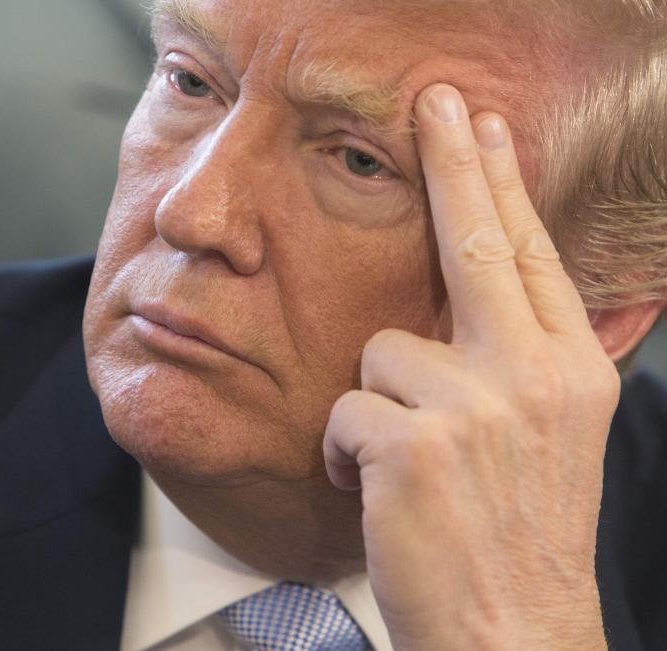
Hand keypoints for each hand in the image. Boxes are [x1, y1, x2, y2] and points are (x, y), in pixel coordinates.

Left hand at [323, 84, 618, 650]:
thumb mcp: (547, 438)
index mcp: (569, 373)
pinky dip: (343, 450)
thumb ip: (518, 364)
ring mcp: (473, 407)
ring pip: (380, 351)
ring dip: (374, 406)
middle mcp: (531, 377)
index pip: (531, 256)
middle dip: (455, 162)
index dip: (503, 186)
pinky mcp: (411, 443)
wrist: (513, 631)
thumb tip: (480, 303)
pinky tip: (372, 488)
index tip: (485, 130)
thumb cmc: (517, 535)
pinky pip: (343, 409)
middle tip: (439, 102)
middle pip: (479, 243)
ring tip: (401, 463)